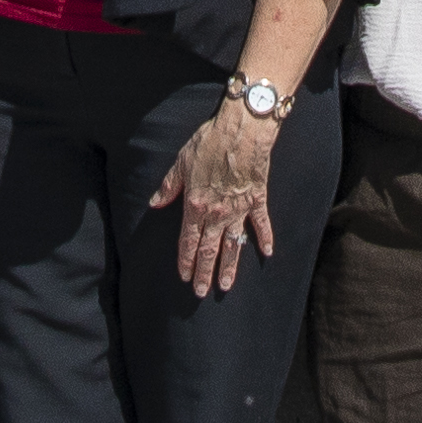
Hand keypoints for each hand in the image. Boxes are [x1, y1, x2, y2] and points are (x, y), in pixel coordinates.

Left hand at [152, 95, 283, 296]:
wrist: (242, 130)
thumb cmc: (209, 142)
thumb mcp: (181, 162)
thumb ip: (169, 186)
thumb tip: (155, 203)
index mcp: (195, 205)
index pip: (188, 240)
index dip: (185, 260)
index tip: (184, 277)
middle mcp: (216, 213)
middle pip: (209, 249)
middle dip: (204, 272)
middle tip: (201, 292)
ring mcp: (238, 209)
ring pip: (233, 245)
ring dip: (230, 267)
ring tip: (226, 286)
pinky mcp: (257, 199)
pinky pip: (261, 224)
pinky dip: (264, 239)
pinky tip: (267, 253)